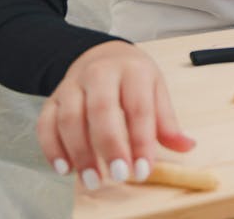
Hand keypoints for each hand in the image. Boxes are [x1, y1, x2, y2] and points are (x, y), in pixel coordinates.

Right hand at [37, 41, 193, 190]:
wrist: (101, 54)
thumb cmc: (133, 77)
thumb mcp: (156, 89)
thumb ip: (167, 121)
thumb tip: (187, 146)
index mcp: (133, 70)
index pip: (138, 107)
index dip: (141, 140)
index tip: (144, 169)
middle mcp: (100, 74)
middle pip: (101, 110)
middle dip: (110, 146)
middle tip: (120, 175)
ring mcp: (73, 85)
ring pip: (70, 118)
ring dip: (80, 152)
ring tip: (93, 179)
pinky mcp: (53, 98)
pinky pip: (46, 123)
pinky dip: (52, 148)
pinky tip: (65, 169)